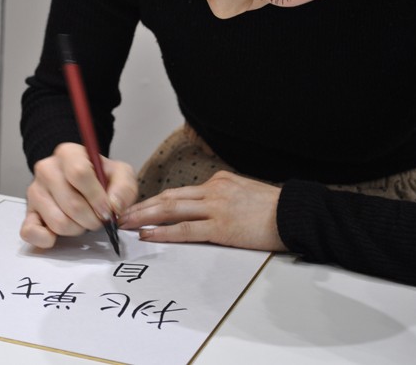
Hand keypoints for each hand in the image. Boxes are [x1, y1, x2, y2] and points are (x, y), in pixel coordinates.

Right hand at [20, 142, 137, 248]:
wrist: (85, 182)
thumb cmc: (103, 177)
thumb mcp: (122, 174)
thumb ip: (124, 187)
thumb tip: (113, 206)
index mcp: (69, 153)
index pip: (79, 173)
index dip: (97, 197)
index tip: (108, 210)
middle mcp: (47, 169)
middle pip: (71, 202)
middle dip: (92, 219)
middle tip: (100, 219)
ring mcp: (35, 190)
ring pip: (58, 221)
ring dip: (78, 229)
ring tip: (85, 222)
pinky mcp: (28, 211)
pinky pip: (30, 231)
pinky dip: (47, 238)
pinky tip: (59, 235)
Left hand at [119, 171, 287, 251]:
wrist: (292, 213)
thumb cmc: (270, 206)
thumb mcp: (243, 190)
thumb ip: (221, 194)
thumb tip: (204, 204)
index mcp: (218, 181)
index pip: (181, 191)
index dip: (157, 199)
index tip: (142, 206)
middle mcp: (213, 190)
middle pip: (170, 197)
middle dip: (143, 206)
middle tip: (122, 212)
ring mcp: (216, 208)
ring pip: (172, 209)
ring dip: (145, 216)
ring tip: (126, 223)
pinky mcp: (221, 228)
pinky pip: (186, 230)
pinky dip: (164, 232)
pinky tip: (148, 235)